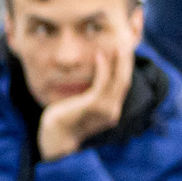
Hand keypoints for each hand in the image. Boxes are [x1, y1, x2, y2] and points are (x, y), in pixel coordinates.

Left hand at [36, 46, 131, 160]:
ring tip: (118, 46)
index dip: (125, 69)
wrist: (54, 137)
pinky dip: (103, 68)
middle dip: (127, 62)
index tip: (124, 53)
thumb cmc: (64, 120)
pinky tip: (99, 55)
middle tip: (127, 44)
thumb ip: (90, 96)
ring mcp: (104, 109)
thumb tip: (92, 81)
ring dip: (119, 62)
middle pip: (125, 81)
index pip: (123, 86)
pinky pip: (102, 83)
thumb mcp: (81, 106)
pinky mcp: (93, 106)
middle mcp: (112, 111)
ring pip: (118, 81)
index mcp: (110, 111)